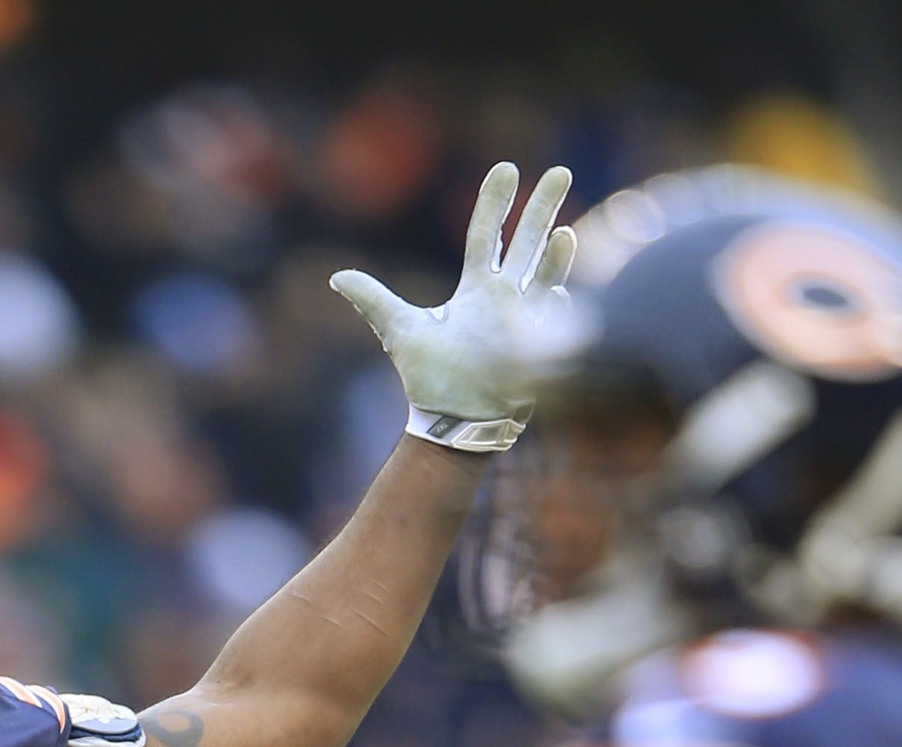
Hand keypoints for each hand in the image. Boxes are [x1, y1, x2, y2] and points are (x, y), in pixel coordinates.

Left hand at [331, 162, 575, 454]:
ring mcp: (526, 321)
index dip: (495, 203)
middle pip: (526, 243)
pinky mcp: (538, 349)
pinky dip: (558, 305)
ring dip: (557, 255)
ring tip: (565, 232)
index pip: (486, 235)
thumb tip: (335, 277)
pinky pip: (553, 320)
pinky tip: (561, 291)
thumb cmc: (430, 380)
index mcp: (476, 289)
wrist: (453, 423)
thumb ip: (373, 301)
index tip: (506, 168)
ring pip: (546, 276)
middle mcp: (504, 298)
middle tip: (562, 171)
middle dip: (542, 209)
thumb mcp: (400, 333)